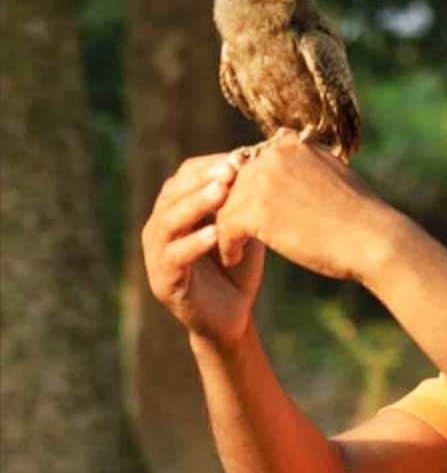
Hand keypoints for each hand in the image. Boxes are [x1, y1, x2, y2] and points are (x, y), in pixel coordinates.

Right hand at [142, 154, 264, 348]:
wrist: (233, 316)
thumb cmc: (238, 266)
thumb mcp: (242, 227)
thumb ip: (243, 200)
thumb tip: (264, 161)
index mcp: (175, 210)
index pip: (184, 176)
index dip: (210, 164)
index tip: (240, 156)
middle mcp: (159, 228)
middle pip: (173, 194)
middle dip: (202, 179)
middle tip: (230, 169)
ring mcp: (157, 255)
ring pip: (169, 222)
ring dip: (196, 205)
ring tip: (221, 193)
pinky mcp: (164, 282)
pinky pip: (175, 258)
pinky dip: (194, 244)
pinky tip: (215, 233)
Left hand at [215, 133, 381, 279]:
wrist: (372, 238)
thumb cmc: (360, 218)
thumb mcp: (333, 177)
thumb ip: (306, 169)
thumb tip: (290, 176)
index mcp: (294, 145)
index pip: (253, 163)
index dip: (247, 188)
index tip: (246, 211)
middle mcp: (275, 155)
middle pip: (235, 182)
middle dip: (232, 207)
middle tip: (229, 231)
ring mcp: (264, 180)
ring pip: (225, 204)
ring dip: (225, 228)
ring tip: (231, 248)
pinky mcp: (256, 209)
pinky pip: (225, 226)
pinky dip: (226, 245)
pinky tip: (233, 259)